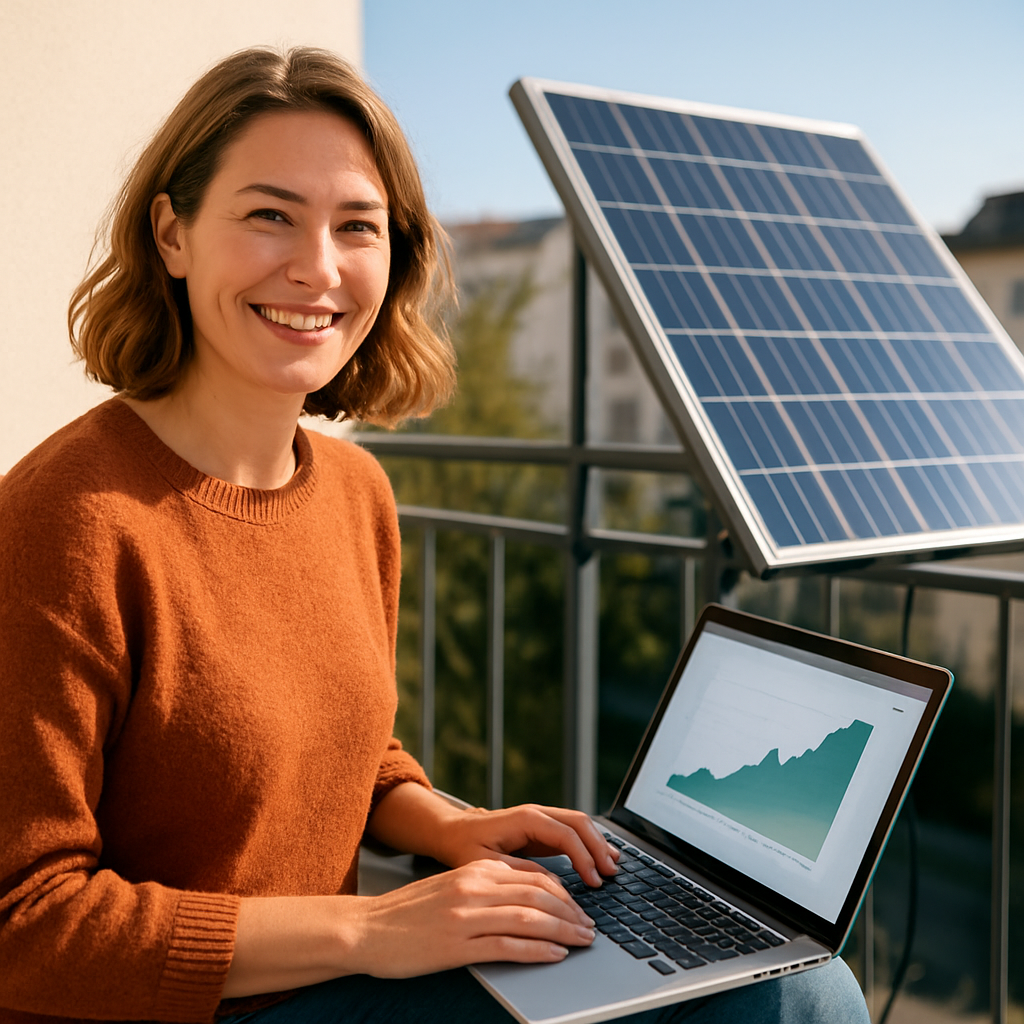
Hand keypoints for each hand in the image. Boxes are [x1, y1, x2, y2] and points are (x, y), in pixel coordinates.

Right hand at [341, 859, 596, 976]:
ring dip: (563, 931)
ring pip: (529, 919)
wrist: (366, 929)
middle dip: (571, 912)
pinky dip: (538, 951)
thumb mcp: (451, 885)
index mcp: (474, 870)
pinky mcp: (457, 946)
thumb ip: (486, 886)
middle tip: (589, 927)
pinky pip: (508, 947)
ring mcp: (466, 917)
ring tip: (581, 941)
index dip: (564, 892)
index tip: (578, 907)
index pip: (533, 876)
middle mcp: (474, 887)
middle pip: (538, 896)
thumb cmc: (408, 912)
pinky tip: (555, 956)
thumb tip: (527, 897)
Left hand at [434, 803, 619, 887]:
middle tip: (612, 873)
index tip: (594, 880)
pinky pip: (571, 831)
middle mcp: (536, 813)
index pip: (565, 834)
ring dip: (598, 842)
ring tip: (613, 866)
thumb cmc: (464, 847)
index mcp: (524, 819)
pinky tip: (600, 857)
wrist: (452, 832)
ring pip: (579, 823)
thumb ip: (517, 871)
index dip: (584, 857)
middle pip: (578, 822)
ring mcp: (540, 818)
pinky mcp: (542, 829)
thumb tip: (551, 881)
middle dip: (598, 846)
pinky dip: (589, 842)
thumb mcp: (485, 864)